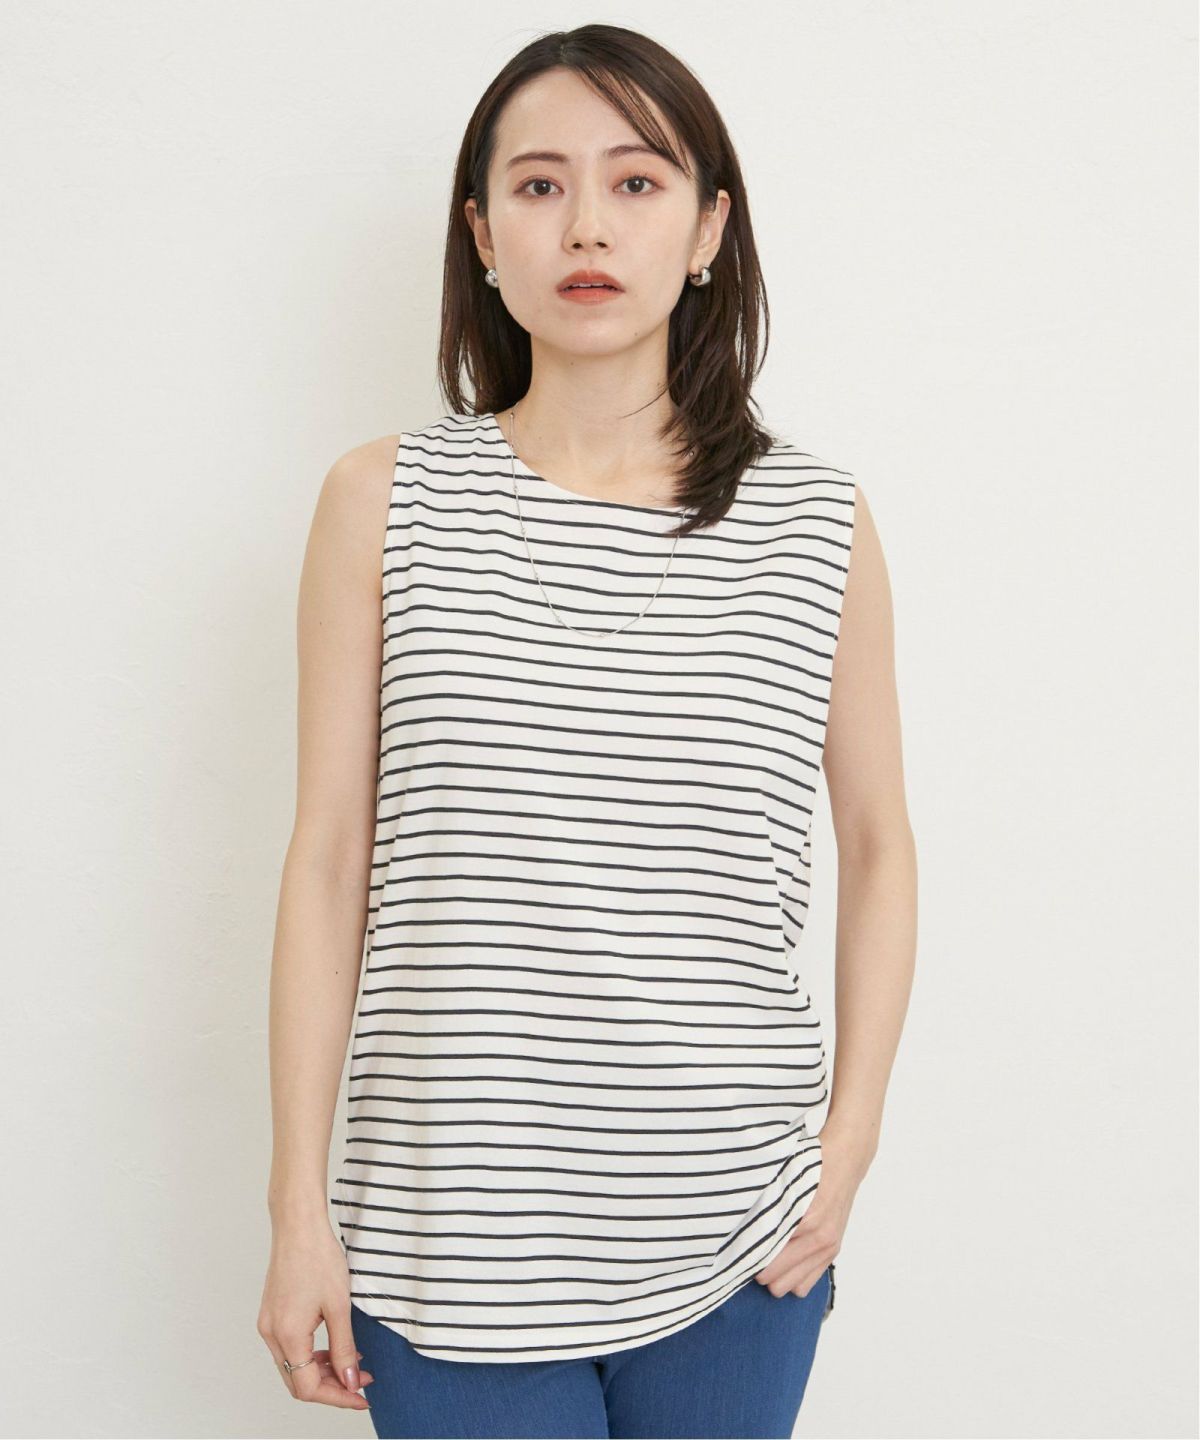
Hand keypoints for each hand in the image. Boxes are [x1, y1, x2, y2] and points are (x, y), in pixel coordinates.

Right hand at [257, 1217, 374, 1408]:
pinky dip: (312, 1354)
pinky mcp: (272, 1314)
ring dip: (323, 1370)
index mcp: (287, 1336)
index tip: (361, 1397)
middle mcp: (271, 1335)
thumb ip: (344, 1347)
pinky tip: (335, 1345)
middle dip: (331, 1387)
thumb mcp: (339, 1305)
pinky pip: (290, 1348)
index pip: (308, 1388)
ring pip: (293, 1366)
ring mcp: (268, 1324)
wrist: (298, 1225)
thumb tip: (349, 1381)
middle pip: (298, 1382)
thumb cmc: (318, 1257)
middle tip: (361, 1382)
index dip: (337, 1397)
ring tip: (352, 1363)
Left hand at [752, 1127, 870, 1298]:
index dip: (747, 1256)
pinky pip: (805, 1285)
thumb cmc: (810, 1166)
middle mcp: (818, 1238)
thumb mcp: (782, 1181)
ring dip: (776, 1277)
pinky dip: (792, 1277)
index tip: (736, 1249)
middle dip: (759, 1269)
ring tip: (768, 1256)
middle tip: (750, 1251)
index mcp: (804, 1220)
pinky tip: (786, 1260)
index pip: (766, 1256)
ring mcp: (827, 1248)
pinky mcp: (832, 1252)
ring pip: (789, 1287)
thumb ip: (764, 1209)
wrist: (844, 1161)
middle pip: (774, 1281)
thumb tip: (738, 1233)